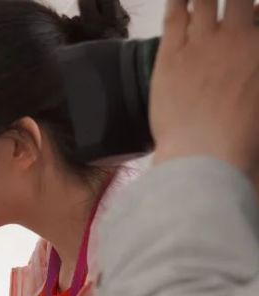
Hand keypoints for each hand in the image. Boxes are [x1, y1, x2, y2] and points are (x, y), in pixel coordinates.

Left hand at [150, 0, 258, 184]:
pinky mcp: (171, 55)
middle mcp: (238, 38)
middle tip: (233, 5)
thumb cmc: (243, 138)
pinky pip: (175, 17)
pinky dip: (178, 2)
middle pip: (239, 1)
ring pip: (205, 1)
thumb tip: (249, 69)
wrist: (206, 153)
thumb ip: (253, 75)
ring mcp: (203, 44)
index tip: (251, 15)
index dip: (255, 14)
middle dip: (237, 0)